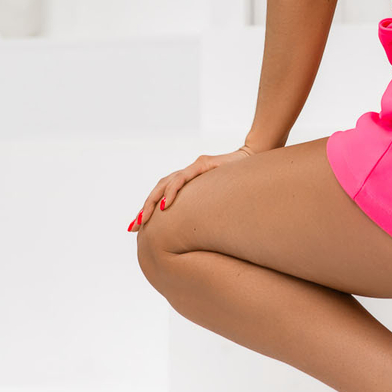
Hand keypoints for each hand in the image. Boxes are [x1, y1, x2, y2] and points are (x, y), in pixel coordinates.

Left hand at [130, 145, 256, 230]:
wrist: (256, 157)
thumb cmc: (241, 182)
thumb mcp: (219, 200)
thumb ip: (206, 210)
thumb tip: (199, 234)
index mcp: (189, 184)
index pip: (162, 195)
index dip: (148, 209)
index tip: (136, 228)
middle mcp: (187, 174)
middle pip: (158, 190)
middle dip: (145, 208)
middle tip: (134, 227)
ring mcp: (194, 167)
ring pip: (165, 183)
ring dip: (153, 202)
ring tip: (145, 218)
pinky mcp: (204, 164)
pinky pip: (183, 177)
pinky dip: (173, 190)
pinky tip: (167, 203)